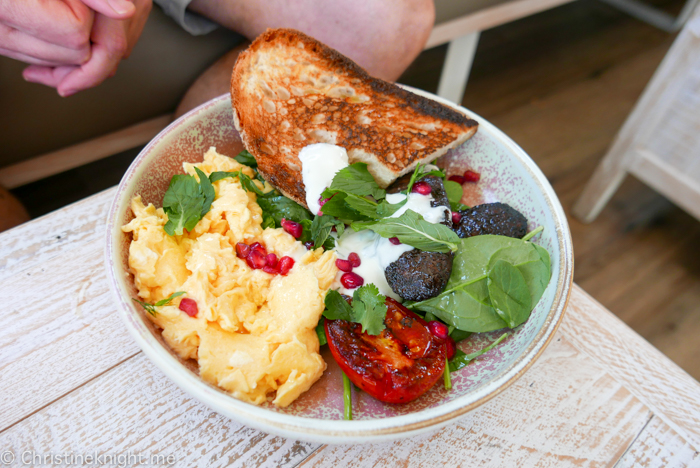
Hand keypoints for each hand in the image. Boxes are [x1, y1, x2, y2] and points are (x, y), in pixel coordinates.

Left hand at [22, 0, 150, 95]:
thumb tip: (124, 12)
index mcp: (121, 3)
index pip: (110, 51)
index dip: (86, 75)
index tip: (62, 85)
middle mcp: (135, 5)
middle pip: (113, 57)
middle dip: (81, 74)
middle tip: (48, 78)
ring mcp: (139, 7)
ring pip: (117, 51)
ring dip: (87, 63)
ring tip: (56, 67)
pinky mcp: (136, 6)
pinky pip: (120, 37)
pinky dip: (96, 47)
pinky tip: (76, 47)